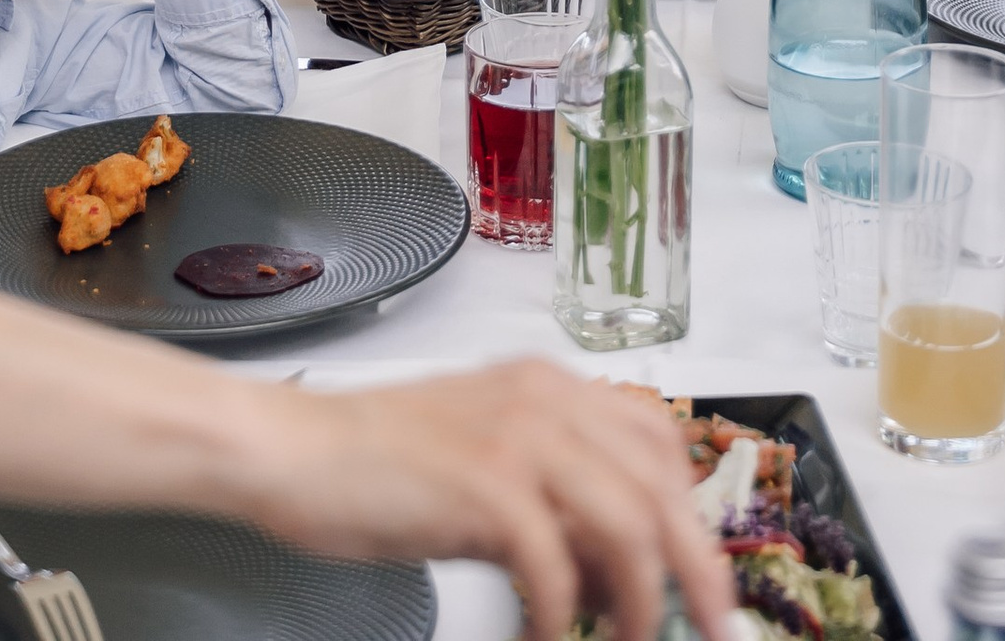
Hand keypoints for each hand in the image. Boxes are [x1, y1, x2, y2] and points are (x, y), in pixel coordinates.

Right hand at [244, 360, 732, 640]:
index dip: (692, 514)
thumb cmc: (378, 467)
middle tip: (710, 629)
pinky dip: (561, 616)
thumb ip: (554, 504)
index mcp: (551, 388)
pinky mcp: (485, 486)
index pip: (660, 443)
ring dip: (639, 602)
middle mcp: (547, 400)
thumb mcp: (486, 469)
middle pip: (662, 488)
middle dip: (697, 570)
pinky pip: (556, 566)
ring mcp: (518, 438)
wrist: (295, 452)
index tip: (705, 579)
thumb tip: (612, 577)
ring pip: (628, 525)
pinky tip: (540, 636)